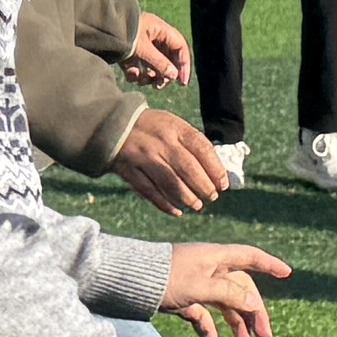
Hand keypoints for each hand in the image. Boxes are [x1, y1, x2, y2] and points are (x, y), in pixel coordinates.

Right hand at [113, 110, 231, 213]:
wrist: (113, 124)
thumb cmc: (152, 128)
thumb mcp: (173, 125)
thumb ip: (192, 145)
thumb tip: (216, 173)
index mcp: (174, 127)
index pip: (201, 148)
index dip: (215, 168)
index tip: (223, 183)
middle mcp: (160, 142)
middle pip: (187, 167)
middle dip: (203, 186)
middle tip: (212, 196)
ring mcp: (143, 157)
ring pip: (170, 182)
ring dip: (186, 197)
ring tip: (197, 205)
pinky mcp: (129, 170)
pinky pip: (149, 191)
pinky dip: (164, 204)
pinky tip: (176, 211)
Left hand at [120, 9, 192, 85]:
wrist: (99, 30)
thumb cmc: (123, 34)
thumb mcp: (143, 49)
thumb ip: (160, 63)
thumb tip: (173, 76)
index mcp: (160, 30)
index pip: (180, 47)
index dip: (183, 64)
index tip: (182, 82)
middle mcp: (152, 37)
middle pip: (167, 59)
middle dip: (163, 74)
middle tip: (158, 85)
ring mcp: (140, 46)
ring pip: (152, 66)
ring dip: (149, 76)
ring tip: (142, 80)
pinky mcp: (129, 53)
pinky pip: (139, 66)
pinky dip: (136, 73)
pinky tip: (130, 73)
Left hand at [157, 237, 285, 336]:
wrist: (128, 282)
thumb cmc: (163, 277)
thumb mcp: (199, 286)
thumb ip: (228, 294)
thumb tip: (253, 302)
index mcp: (216, 258)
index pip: (249, 257)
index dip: (269, 264)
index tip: (287, 273)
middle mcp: (210, 270)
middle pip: (241, 290)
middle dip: (254, 314)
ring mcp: (197, 286)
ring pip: (225, 307)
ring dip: (236, 327)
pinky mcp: (184, 301)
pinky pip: (204, 318)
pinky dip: (210, 334)